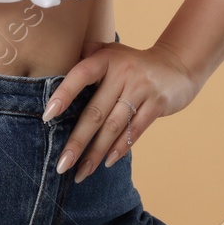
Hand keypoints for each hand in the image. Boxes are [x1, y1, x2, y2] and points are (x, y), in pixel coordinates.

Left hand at [43, 38, 200, 183]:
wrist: (177, 65)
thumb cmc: (132, 63)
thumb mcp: (110, 52)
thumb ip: (85, 56)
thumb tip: (55, 71)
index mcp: (106, 58)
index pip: (80, 75)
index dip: (63, 95)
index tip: (47, 117)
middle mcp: (122, 73)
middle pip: (95, 111)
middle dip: (77, 141)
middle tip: (62, 164)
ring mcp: (141, 89)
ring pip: (113, 126)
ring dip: (96, 153)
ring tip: (81, 172)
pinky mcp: (156, 104)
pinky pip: (135, 131)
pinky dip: (120, 148)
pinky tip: (107, 163)